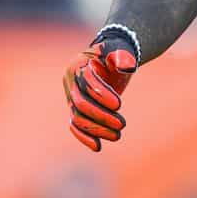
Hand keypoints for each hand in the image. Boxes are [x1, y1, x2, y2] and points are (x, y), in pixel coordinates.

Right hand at [63, 34, 137, 151]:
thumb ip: (123, 56)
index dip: (101, 94)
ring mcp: (71, 97)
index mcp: (78, 65)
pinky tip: (98, 147)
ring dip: (96, 130)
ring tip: (118, 135)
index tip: (119, 105)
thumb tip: (126, 66)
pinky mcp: (75, 109)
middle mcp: (70, 82)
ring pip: (78, 118)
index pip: (87, 83)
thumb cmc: (117, 53)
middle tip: (122, 125)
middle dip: (101, 116)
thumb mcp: (121, 50)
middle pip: (81, 104)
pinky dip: (85, 137)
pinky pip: (76, 125)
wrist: (110, 58)